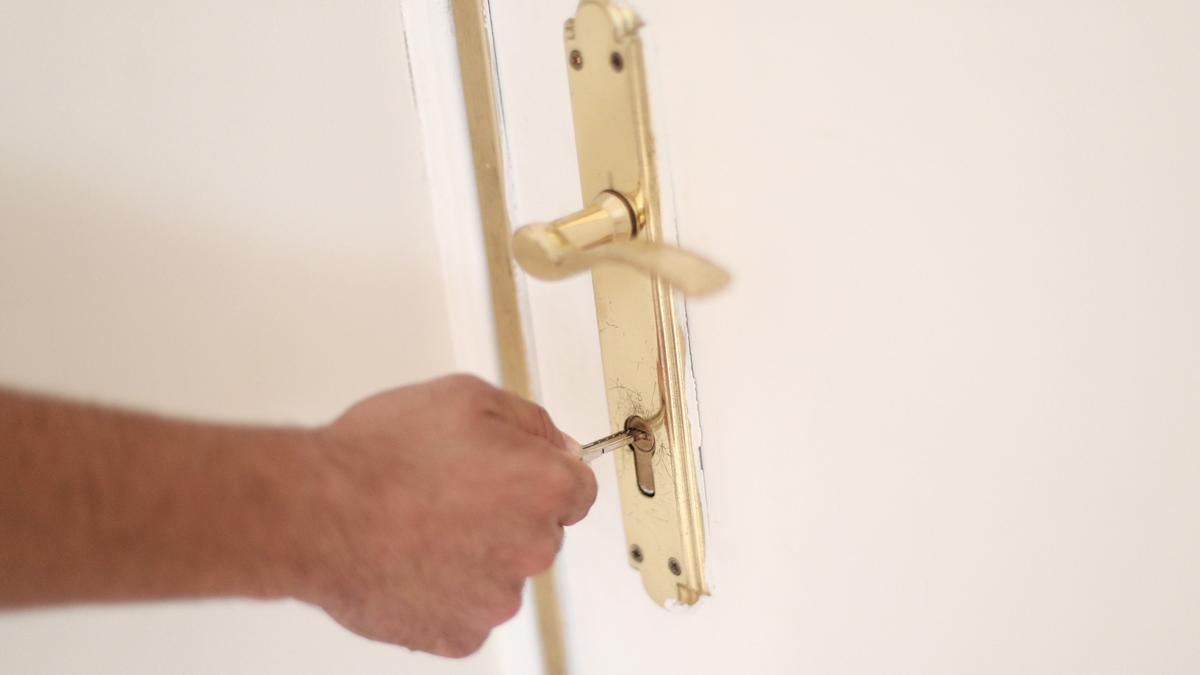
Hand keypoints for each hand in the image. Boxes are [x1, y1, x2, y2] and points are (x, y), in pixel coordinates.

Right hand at [297, 375, 595, 656]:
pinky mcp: (458, 634)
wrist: (316, 512)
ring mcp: (496, 599)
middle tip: (451, 492)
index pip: (578, 489)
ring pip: (501, 573)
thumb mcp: (465, 397)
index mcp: (544, 487)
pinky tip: (411, 559)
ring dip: (475, 554)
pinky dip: (445, 591)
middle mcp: (532, 548)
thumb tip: (554, 443)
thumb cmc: (380, 455)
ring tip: (419, 525)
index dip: (542, 475)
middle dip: (506, 514)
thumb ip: (528, 421)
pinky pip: (466, 611)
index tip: (516, 474)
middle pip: (540, 532)